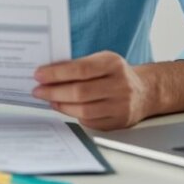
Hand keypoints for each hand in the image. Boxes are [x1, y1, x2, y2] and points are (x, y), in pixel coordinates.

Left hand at [32, 51, 149, 130]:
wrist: (145, 91)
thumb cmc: (116, 74)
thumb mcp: (102, 61)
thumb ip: (79, 65)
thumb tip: (48, 73)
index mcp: (113, 64)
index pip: (80, 69)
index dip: (57, 73)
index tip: (39, 75)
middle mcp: (120, 85)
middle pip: (80, 92)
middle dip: (54, 92)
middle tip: (38, 90)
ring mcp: (120, 106)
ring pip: (83, 110)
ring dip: (60, 105)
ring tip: (49, 99)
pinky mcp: (118, 122)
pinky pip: (89, 121)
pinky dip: (72, 114)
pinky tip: (63, 108)